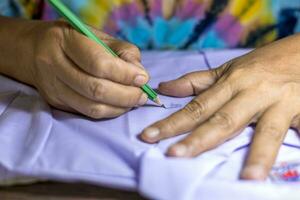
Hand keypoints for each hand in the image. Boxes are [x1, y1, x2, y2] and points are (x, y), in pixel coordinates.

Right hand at [27, 20, 148, 117]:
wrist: (36, 51)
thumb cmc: (76, 41)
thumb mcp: (100, 37)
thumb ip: (124, 52)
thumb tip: (140, 75)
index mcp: (66, 40)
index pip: (99, 64)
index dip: (125, 75)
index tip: (143, 78)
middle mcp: (54, 64)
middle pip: (95, 89)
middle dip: (126, 96)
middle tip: (142, 95)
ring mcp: (53, 87)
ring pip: (92, 107)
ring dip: (120, 107)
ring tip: (134, 101)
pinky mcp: (56, 102)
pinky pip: (87, 113)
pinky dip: (109, 112)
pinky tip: (119, 105)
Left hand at [140, 34, 299, 179]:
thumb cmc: (260, 64)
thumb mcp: (227, 70)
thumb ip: (195, 81)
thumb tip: (164, 88)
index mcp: (231, 83)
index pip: (196, 107)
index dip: (172, 122)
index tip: (149, 136)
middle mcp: (252, 93)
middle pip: (223, 120)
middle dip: (198, 139)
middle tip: (174, 155)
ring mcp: (280, 104)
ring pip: (266, 131)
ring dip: (257, 154)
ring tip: (247, 178)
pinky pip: (299, 130)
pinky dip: (296, 145)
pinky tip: (286, 167)